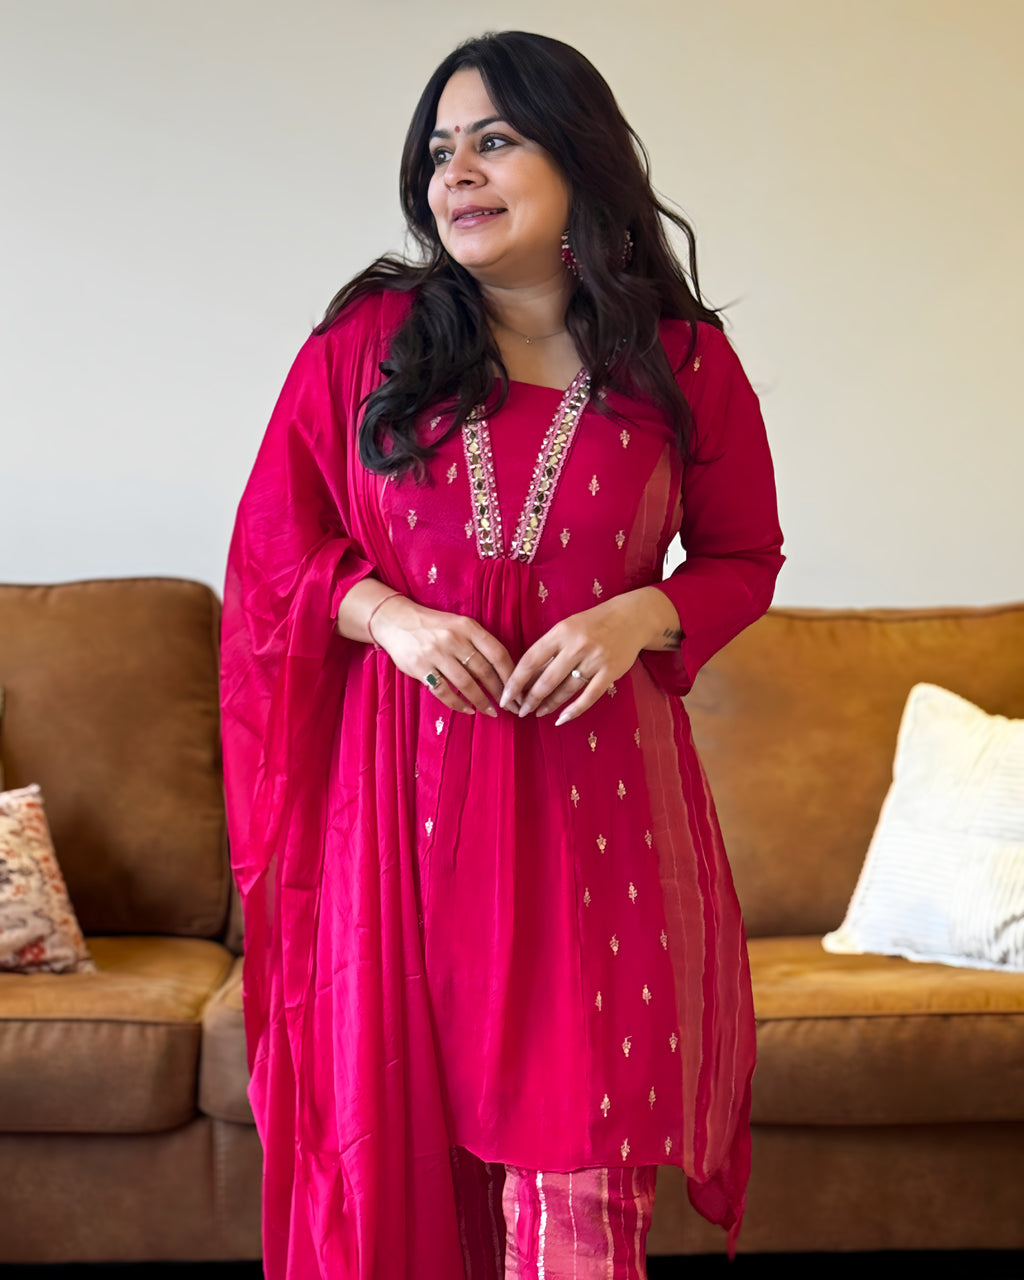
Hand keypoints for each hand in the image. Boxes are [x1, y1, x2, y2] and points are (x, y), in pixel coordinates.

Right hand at [370, 595, 514, 716]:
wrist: (396, 620)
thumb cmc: (434, 625)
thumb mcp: (459, 625)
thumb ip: (478, 642)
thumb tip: (503, 671)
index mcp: (468, 626)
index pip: (497, 653)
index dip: (510, 675)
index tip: (518, 690)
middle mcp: (453, 639)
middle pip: (484, 671)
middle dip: (500, 693)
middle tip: (509, 707)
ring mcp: (436, 653)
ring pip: (466, 684)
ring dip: (481, 701)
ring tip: (491, 712)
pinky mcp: (420, 667)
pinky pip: (443, 691)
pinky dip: (458, 704)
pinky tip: (468, 710)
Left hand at [500, 589, 677, 725]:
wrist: (632, 618)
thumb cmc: (592, 623)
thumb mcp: (567, 628)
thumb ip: (550, 649)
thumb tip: (526, 677)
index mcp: (561, 632)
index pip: (530, 660)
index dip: (515, 681)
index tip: (505, 696)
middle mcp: (576, 645)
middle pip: (546, 679)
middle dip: (530, 699)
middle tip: (520, 711)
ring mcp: (595, 660)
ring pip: (566, 689)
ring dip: (549, 704)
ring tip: (538, 713)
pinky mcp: (610, 672)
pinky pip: (588, 697)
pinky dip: (574, 710)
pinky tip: (561, 719)